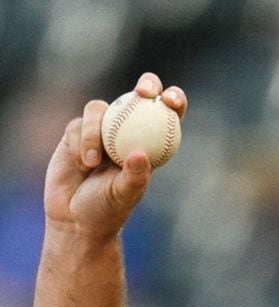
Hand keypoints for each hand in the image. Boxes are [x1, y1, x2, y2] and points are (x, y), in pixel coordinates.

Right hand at [44, 73, 186, 240]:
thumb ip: (134, 176)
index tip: (171, 102)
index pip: (168, 118)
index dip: (174, 101)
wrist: (75, 218)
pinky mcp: (75, 132)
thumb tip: (140, 154)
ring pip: (100, 109)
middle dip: (148, 85)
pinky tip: (82, 165)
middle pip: (140, 96)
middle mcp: (127, 132)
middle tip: (144, 93)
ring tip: (92, 163)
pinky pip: (77, 125)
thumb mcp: (124, 196)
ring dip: (95, 132)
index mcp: (150, 146)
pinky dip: (80, 142)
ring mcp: (100, 130)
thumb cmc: (107, 211)